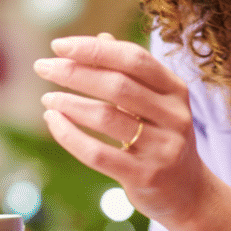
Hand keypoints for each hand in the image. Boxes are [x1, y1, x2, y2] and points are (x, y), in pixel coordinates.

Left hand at [34, 33, 211, 225]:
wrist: (187, 192)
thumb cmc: (163, 137)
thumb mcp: (156, 102)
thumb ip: (131, 72)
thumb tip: (100, 38)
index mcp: (176, 89)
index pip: (134, 59)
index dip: (94, 49)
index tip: (58, 45)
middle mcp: (174, 115)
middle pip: (117, 85)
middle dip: (74, 72)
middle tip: (42, 67)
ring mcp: (162, 147)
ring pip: (106, 117)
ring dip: (69, 103)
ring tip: (47, 98)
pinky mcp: (145, 176)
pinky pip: (98, 153)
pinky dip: (69, 136)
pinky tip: (53, 122)